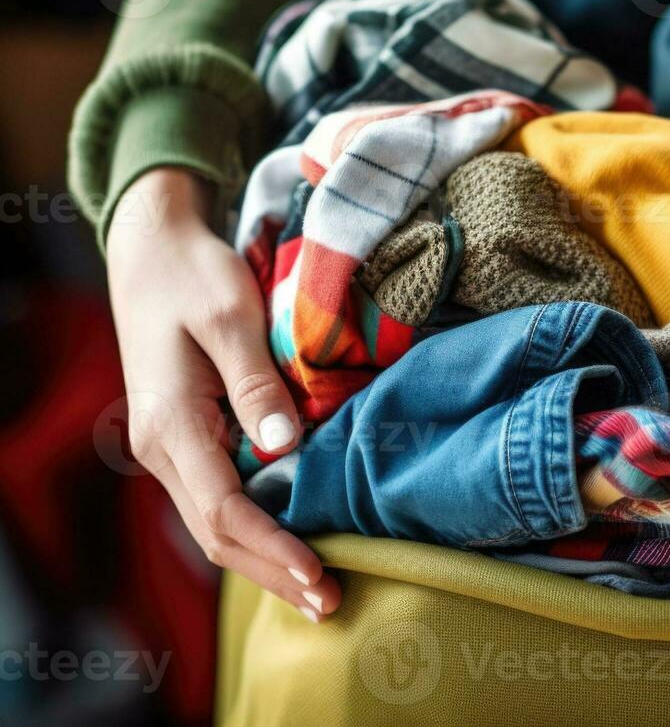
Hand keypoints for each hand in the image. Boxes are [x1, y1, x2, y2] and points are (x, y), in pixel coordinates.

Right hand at [106, 168, 339, 621]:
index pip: (227, 511)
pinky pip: (221, 498)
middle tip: (331, 603)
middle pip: (219, 534)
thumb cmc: (195, 275)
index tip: (321, 575)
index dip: (275, 549)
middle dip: (273, 572)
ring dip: (265, 558)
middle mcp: (163, 449)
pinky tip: (293, 540)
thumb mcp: (231, 317)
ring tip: (318, 589)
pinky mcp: (189, 438)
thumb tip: (284, 447)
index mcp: (171, 426)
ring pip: (218, 523)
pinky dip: (258, 528)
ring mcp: (172, 447)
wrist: (153, 250)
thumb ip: (258, 383)